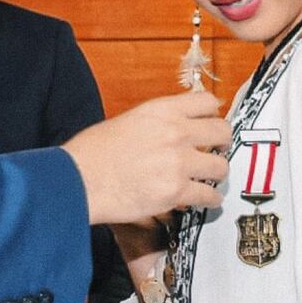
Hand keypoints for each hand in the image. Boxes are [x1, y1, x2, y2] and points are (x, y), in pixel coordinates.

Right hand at [62, 91, 229, 223]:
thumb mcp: (126, 121)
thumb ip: (156, 123)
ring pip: (221, 167)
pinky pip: (209, 196)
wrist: (79, 180)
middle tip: (215, 151)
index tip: (212, 122)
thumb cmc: (92, 152)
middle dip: (221, 143)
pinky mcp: (176, 192)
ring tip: (206, 179)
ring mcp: (179, 163)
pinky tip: (201, 199)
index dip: (213, 114)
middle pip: (222, 132)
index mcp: (161, 111)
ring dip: (215, 174)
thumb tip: (172, 130)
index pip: (207, 102)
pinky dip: (208, 200)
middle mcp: (175, 132)